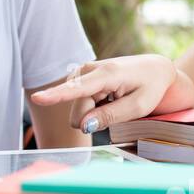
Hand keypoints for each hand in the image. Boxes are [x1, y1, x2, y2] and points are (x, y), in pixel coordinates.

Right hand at [28, 55, 181, 133]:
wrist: (155, 70)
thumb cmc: (151, 88)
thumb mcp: (138, 107)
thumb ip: (110, 116)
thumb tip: (84, 125)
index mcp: (107, 74)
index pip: (78, 88)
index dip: (56, 95)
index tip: (37, 98)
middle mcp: (90, 69)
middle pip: (78, 108)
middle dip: (93, 117)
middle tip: (119, 109)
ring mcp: (84, 70)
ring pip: (77, 106)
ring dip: (94, 110)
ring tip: (116, 100)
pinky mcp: (82, 75)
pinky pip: (79, 100)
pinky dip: (93, 104)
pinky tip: (109, 96)